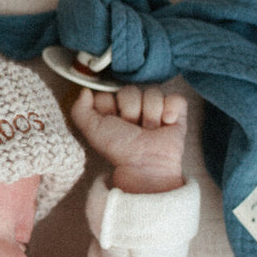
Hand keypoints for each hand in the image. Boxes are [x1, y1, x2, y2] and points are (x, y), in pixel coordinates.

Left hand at [70, 84, 186, 194]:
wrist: (144, 166)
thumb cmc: (119, 150)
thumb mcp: (92, 130)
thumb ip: (79, 110)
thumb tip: (85, 91)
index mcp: (114, 107)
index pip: (110, 91)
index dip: (110, 107)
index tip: (112, 122)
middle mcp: (135, 105)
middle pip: (131, 90)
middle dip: (131, 111)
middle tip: (133, 129)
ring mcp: (156, 108)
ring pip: (153, 92)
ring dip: (150, 115)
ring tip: (149, 131)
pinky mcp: (177, 112)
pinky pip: (176, 99)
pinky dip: (171, 110)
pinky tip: (166, 124)